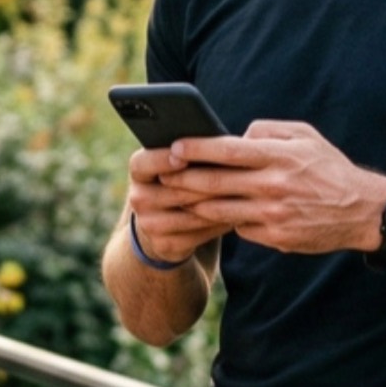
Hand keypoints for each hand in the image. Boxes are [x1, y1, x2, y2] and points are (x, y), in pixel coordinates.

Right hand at [128, 144, 232, 263]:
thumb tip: (224, 142)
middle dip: (210, 180)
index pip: (144, 163)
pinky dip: (222, 222)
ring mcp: (149, 224)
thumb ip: (191, 152)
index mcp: (139, 172)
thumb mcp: (176, 165)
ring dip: (222, 202)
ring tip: (247, 193)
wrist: (162, 225)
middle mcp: (139, 198)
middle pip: (176, 189)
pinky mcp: (166, 244)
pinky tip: (240, 213)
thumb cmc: (181, 181)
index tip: (182, 157)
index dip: (161, 160)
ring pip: (193, 212)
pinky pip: (201, 232)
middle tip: (240, 173)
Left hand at [161, 120, 385, 253]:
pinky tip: (208, 215)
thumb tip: (235, 136)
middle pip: (214, 182)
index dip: (196, 149)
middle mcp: (274, 186)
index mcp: (280, 157)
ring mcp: (273, 214)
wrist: (363, 212)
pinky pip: (237, 227)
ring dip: (192, 203)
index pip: (228, 150)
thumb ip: (267, 131)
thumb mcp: (305, 137)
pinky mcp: (274, 237)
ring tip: (174, 196)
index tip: (174, 146)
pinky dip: (222, 220)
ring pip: (218, 210)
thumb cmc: (329, 169)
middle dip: (182, 178)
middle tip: (161, 174)